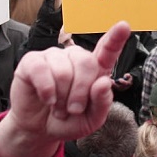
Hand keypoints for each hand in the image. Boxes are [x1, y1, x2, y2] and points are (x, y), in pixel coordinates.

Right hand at [0, 22, 131, 156]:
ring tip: (58, 108)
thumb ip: (102, 103)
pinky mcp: (32, 62)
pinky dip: (46, 91)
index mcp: (95, 70)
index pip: (107, 51)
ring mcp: (53, 57)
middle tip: (74, 110)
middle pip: (86, 63)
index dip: (116, 38)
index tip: (124, 26)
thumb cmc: (68, 121)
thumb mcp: (91, 120)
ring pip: (63, 70)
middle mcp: (75, 58)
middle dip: (80, 92)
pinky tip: (47, 99)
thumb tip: (103, 82)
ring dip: (61, 97)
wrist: (39, 130)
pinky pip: (42, 70)